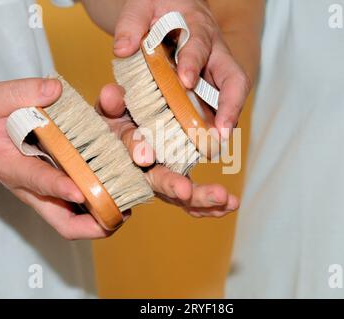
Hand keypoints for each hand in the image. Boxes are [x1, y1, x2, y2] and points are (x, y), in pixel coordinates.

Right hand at [0, 78, 111, 239]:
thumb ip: (22, 92)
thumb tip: (56, 89)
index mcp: (13, 166)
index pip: (38, 181)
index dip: (59, 188)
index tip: (80, 190)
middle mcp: (31, 188)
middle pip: (63, 223)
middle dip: (93, 226)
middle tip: (121, 214)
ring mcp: (43, 193)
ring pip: (73, 221)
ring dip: (100, 220)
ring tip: (127, 208)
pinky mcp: (51, 190)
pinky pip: (75, 209)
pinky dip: (96, 207)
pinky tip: (117, 193)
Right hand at [97, 83, 239, 216]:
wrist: (134, 123)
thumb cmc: (122, 114)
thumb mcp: (115, 105)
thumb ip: (112, 101)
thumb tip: (112, 93)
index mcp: (126, 148)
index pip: (130, 148)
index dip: (137, 150)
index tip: (145, 156)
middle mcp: (143, 170)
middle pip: (157, 181)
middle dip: (172, 186)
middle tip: (186, 191)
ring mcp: (162, 180)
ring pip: (180, 196)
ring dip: (202, 200)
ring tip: (225, 200)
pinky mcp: (178, 185)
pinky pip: (193, 200)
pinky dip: (212, 204)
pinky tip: (231, 205)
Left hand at [113, 0, 250, 137]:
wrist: (172, 10)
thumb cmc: (159, 7)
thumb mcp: (141, 5)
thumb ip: (132, 23)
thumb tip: (123, 49)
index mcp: (198, 28)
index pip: (201, 46)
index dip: (193, 63)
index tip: (184, 82)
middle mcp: (215, 54)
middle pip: (233, 79)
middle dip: (230, 106)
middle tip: (222, 132)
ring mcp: (215, 73)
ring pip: (230, 97)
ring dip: (226, 123)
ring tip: (215, 146)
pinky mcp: (209, 87)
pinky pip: (216, 107)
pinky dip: (214, 126)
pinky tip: (204, 144)